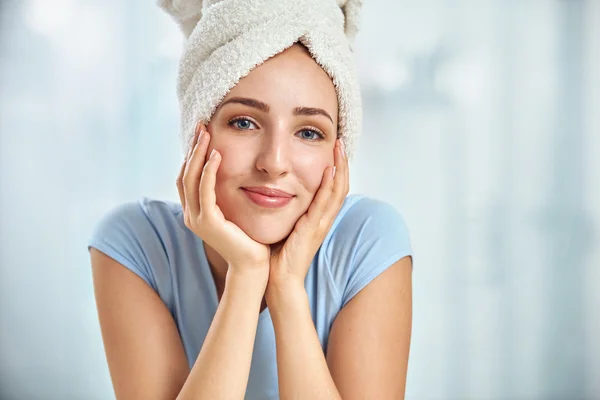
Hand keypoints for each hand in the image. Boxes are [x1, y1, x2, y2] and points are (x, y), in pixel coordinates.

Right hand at [176, 122, 269, 274]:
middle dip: (192, 148)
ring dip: (198, 154)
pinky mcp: (208, 223)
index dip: (192, 154)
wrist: (254, 265)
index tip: (202, 133)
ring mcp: (196, 220)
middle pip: (184, 174)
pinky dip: (209, 171)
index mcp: (196, 212)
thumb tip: (235, 172)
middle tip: (201, 125)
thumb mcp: (235, 210)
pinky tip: (216, 155)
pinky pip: (205, 191)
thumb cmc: (250, 238)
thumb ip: (228, 194)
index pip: (187, 176)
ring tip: (206, 134)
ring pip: (191, 179)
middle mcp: (191, 215)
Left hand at [267, 139, 348, 293]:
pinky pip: (325, 203)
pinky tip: (329, 169)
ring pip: (338, 191)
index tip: (331, 148)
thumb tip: (270, 191)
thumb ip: (283, 209)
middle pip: (340, 185)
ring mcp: (320, 223)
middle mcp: (322, 218)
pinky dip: (329, 185)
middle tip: (340, 141)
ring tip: (339, 148)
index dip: (334, 168)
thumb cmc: (276, 254)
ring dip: (340, 168)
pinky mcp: (313, 229)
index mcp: (316, 217)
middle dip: (342, 162)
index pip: (331, 187)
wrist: (277, 280)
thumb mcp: (282, 224)